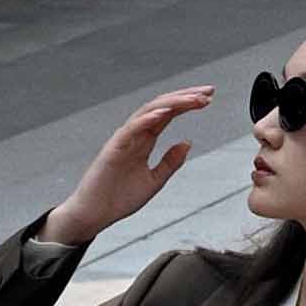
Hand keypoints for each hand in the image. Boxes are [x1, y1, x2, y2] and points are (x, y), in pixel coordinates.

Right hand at [45, 86, 214, 243]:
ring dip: (172, 103)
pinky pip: (131, 129)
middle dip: (186, 97)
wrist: (96, 214)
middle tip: (209, 91)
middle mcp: (135, 134)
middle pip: (162, 107)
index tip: (209, 98)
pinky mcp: (114, 149)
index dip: (188, 104)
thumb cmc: (121, 198)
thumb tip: (188, 142)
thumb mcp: (154, 180)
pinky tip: (164, 113)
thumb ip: (170, 162)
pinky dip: (147, 119)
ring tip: (194, 99)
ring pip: (149, 112)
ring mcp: (124, 139)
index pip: (169, 114)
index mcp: (145, 140)